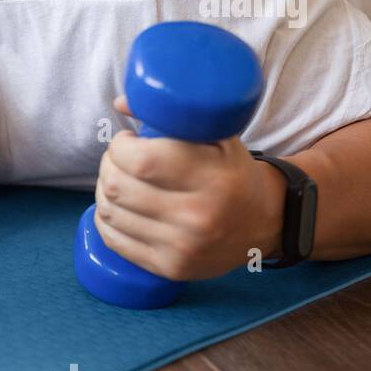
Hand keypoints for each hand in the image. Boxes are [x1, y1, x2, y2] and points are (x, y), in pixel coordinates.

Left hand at [92, 96, 284, 279]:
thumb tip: (121, 102)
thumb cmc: (234, 171)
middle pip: (118, 186)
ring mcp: (182, 247)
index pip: (141, 161)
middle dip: (108, 165)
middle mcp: (197, 216)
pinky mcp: (170, 268)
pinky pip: (115, 241)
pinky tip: (115, 207)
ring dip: (103, 191)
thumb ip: (176, 114)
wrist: (267, 223)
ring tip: (118, 180)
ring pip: (111, 213)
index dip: (120, 147)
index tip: (126, 140)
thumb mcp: (218, 135)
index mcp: (213, 177)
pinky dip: (106, 219)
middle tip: (118, 159)